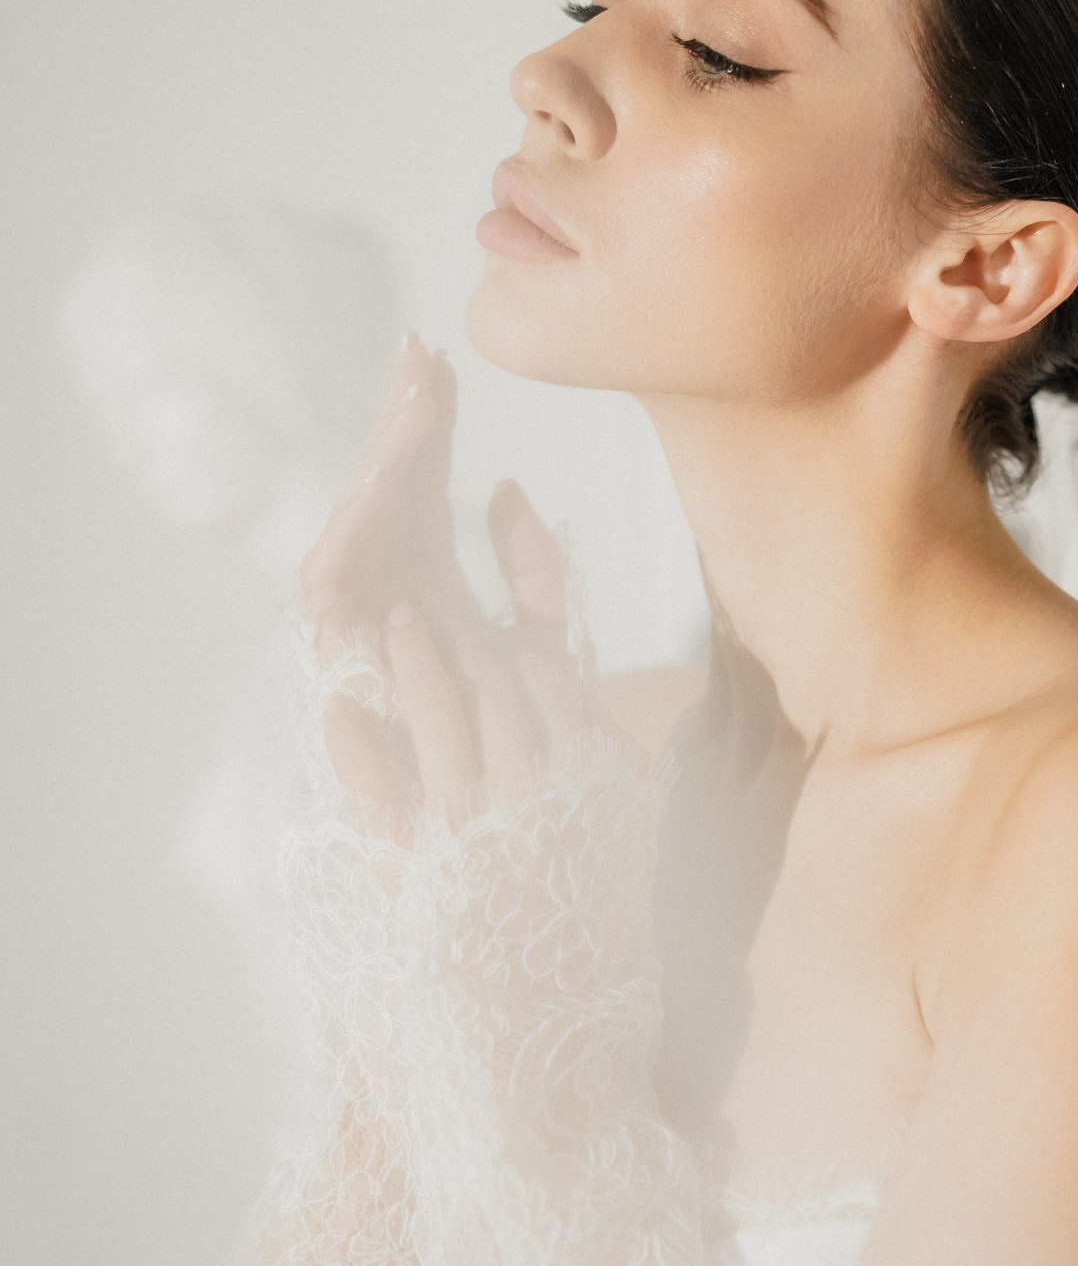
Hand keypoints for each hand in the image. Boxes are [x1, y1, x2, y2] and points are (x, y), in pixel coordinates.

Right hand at [297, 333, 634, 843]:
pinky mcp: (360, 754)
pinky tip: (379, 544)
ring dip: (371, 502)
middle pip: (376, 522)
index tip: (434, 354)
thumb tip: (510, 491)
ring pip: (348, 577)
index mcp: (424, 607)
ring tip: (401, 438)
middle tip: (417, 366)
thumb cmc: (522, 792)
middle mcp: (383, 637)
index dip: (419, 432)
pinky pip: (340, 678)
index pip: (412, 501)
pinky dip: (349, 590)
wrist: (502, 910)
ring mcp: (365, 691)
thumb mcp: (550, 665)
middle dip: (395, 443)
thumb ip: (531, 583)